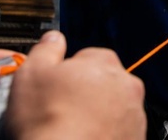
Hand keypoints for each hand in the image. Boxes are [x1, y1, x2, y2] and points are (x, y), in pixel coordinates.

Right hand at [5, 31, 145, 139]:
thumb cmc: (49, 122)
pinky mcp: (135, 138)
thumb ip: (46, 49)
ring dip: (98, 114)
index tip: (57, 86)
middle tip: (62, 109)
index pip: (88, 57)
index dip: (68, 72)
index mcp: (104, 63)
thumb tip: (53, 38)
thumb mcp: (31, 74)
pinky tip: (85, 138)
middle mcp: (126, 87)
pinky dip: (105, 134)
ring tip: (72, 128)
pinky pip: (118, 131)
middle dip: (86, 92)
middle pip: (104, 82)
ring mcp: (134, 115)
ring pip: (113, 108)